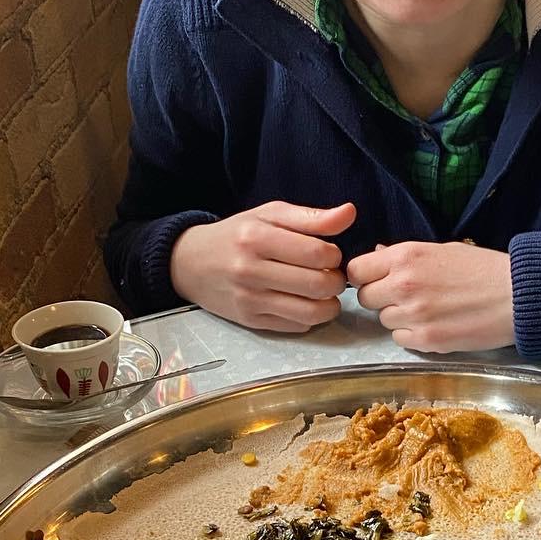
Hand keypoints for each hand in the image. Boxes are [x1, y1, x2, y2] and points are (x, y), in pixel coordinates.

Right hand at [169, 201, 354, 331]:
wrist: (190, 263)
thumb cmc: (237, 235)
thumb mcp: (269, 214)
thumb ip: (311, 216)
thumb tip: (350, 212)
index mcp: (257, 237)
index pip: (317, 252)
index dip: (334, 255)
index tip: (328, 253)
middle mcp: (250, 270)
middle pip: (318, 284)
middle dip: (336, 280)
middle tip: (330, 274)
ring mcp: (249, 299)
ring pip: (312, 311)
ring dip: (329, 304)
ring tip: (323, 292)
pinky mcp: (250, 321)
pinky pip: (297, 326)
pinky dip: (310, 316)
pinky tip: (303, 302)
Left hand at [347, 241, 514, 352]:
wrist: (517, 297)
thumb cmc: (484, 269)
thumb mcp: (442, 250)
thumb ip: (405, 256)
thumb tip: (378, 255)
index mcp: (406, 257)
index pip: (357, 269)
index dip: (366, 276)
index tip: (377, 280)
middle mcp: (403, 285)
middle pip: (366, 298)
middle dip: (381, 298)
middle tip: (406, 297)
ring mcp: (413, 315)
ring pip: (384, 320)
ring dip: (399, 317)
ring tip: (429, 310)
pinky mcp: (426, 340)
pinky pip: (401, 339)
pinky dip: (413, 334)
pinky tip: (436, 324)